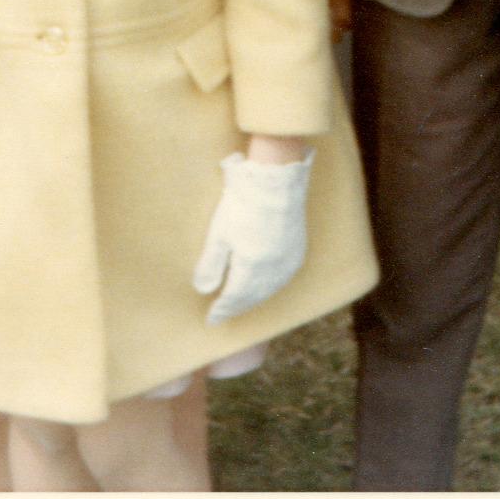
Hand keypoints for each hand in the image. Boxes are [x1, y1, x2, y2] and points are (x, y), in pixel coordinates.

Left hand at [192, 149, 312, 324]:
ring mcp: (288, 261)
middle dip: (237, 306)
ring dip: (253, 298)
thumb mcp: (220, 233)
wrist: (276, 179)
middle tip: (223, 313)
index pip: (234, 298)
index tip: (211, 319)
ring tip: (239, 303)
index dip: (222, 309)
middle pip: (252, 297)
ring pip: (268, 290)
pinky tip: (261, 285)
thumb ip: (211, 264)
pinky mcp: (297, 250)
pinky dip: (268, 286)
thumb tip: (202, 290)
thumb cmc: (243, 203)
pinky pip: (281, 278)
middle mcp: (274, 271)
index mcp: (252, 269)